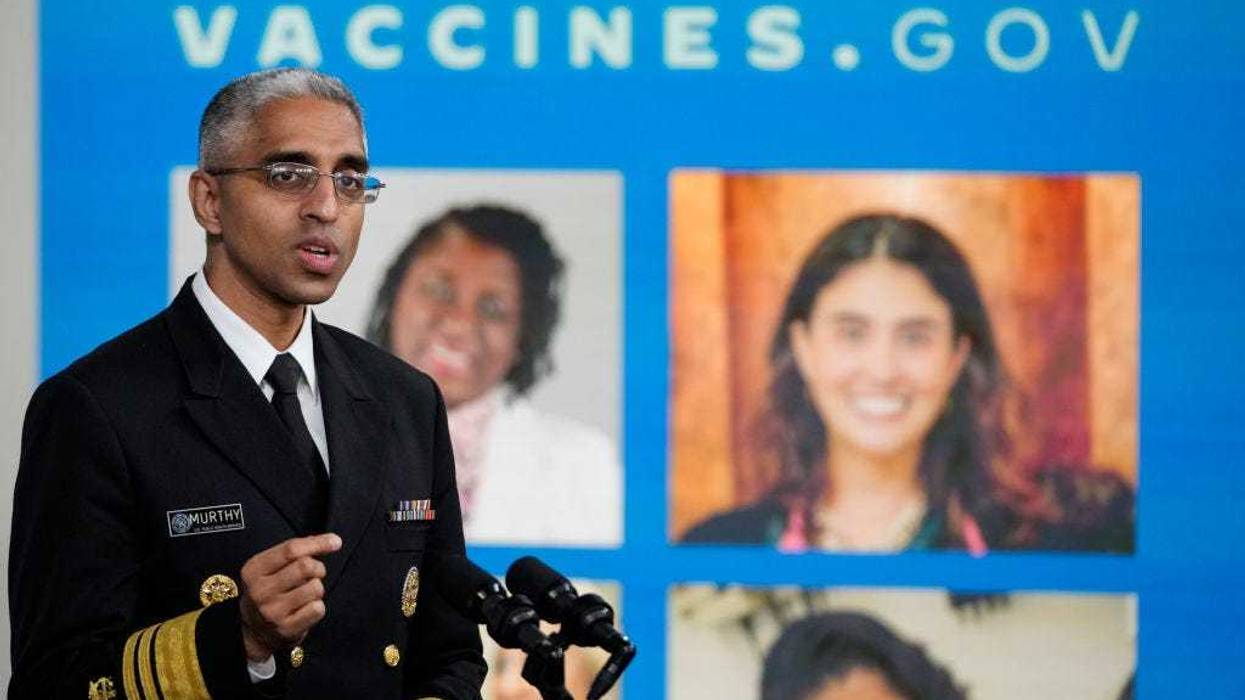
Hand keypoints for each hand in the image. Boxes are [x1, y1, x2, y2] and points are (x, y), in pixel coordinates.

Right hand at [238, 533, 341, 660]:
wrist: (254, 631)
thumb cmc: (270, 590)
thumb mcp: (271, 567)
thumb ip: (295, 550)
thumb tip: (332, 540)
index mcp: (254, 570)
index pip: (291, 549)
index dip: (318, 543)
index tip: (336, 541)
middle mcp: (260, 591)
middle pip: (305, 566)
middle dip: (318, 567)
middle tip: (315, 574)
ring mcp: (272, 612)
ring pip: (315, 587)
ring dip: (318, 588)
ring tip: (306, 593)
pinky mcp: (286, 629)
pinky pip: (318, 609)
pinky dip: (317, 606)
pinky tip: (305, 609)